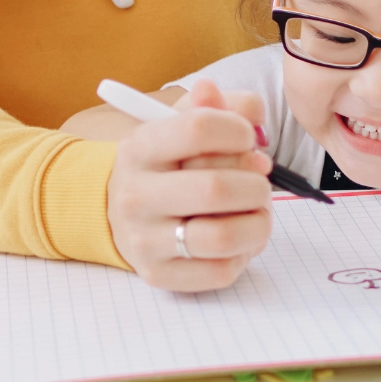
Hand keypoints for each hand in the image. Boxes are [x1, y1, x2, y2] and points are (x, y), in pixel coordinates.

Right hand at [108, 80, 272, 289]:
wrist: (120, 212)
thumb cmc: (166, 164)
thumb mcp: (182, 124)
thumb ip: (221, 107)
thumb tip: (252, 110)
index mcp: (140, 148)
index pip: (198, 129)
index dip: (238, 131)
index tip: (248, 139)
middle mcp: (136, 194)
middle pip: (216, 188)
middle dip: (256, 184)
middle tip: (260, 182)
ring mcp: (144, 239)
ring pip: (222, 236)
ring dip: (258, 222)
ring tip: (257, 211)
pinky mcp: (159, 274)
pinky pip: (219, 271)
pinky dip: (244, 253)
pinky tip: (240, 238)